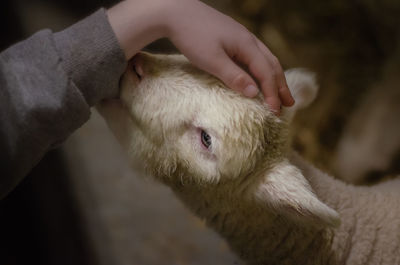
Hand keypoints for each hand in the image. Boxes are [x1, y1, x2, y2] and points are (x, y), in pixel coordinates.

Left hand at [108, 0, 293, 113]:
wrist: (177, 11)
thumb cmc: (192, 36)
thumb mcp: (212, 60)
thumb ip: (234, 77)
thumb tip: (255, 93)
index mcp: (246, 45)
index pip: (266, 73)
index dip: (272, 93)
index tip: (276, 111)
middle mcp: (248, 40)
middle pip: (271, 64)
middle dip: (281, 85)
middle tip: (290, 104)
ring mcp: (241, 37)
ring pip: (265, 58)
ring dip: (274, 76)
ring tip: (280, 91)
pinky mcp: (232, 37)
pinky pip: (255, 55)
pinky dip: (262, 68)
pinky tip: (259, 74)